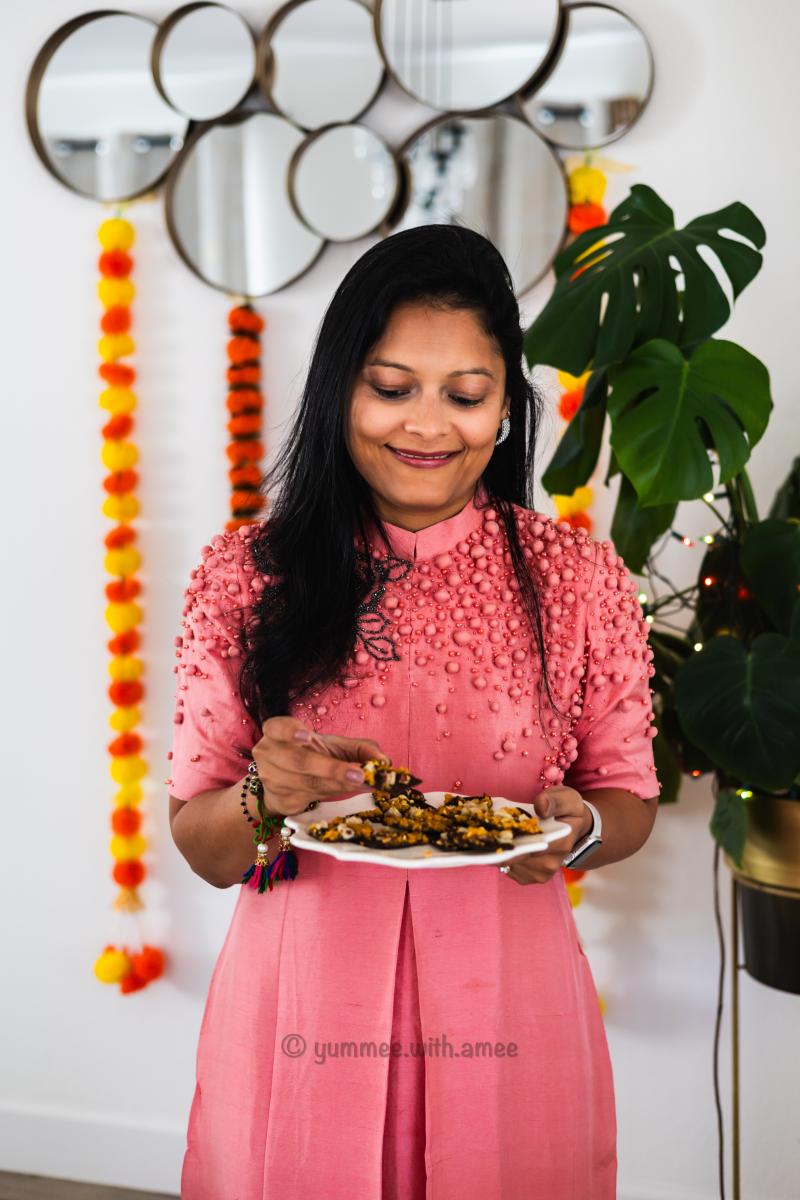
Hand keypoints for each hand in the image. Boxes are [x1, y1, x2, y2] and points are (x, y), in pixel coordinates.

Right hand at [252, 716, 385, 817]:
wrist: (287, 781)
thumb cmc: (314, 755)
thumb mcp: (336, 746)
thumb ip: (361, 749)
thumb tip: (384, 761)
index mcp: (276, 732)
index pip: (277, 727)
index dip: (290, 731)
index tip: (307, 736)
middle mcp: (269, 754)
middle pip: (298, 761)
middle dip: (330, 768)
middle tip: (359, 774)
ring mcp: (271, 779)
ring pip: (305, 783)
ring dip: (336, 784)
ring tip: (361, 782)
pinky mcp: (280, 800)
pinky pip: (308, 798)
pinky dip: (332, 794)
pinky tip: (348, 790)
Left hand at [500, 786, 590, 884]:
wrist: (573, 829)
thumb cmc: (568, 811)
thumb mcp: (568, 799)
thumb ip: (555, 801)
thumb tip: (541, 807)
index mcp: (561, 844)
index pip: (532, 846)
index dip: (511, 840)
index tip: (495, 830)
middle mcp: (550, 864)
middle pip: (516, 857)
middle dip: (500, 843)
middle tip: (488, 828)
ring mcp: (540, 873)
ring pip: (508, 864)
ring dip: (499, 848)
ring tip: (495, 832)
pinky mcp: (529, 878)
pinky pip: (506, 869)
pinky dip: (501, 855)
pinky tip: (501, 841)